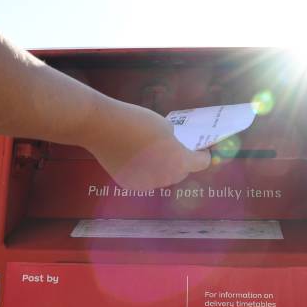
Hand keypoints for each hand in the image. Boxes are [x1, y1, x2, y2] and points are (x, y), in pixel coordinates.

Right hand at [83, 100, 211, 190]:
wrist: (103, 128)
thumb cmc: (137, 121)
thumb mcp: (165, 125)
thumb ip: (174, 140)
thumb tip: (171, 147)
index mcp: (179, 161)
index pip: (201, 164)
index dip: (203, 155)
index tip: (201, 150)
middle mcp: (166, 178)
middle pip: (180, 173)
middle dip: (181, 163)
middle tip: (174, 149)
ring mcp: (147, 184)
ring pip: (161, 178)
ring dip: (162, 169)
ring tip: (152, 154)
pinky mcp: (130, 185)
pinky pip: (144, 180)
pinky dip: (143, 172)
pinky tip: (134, 159)